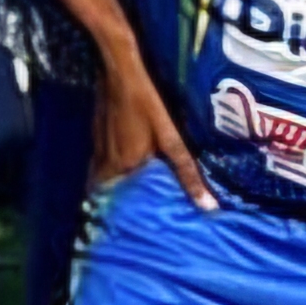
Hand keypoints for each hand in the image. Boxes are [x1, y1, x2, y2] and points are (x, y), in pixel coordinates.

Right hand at [91, 51, 214, 211]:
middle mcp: (104, 164)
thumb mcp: (170, 137)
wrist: (118, 69)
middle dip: (120, 209)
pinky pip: (102, 166)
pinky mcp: (97, 137)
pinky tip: (127, 174)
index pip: (118, 206)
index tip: (135, 235)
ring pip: (103, 181)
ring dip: (116, 193)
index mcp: (121, 168)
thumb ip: (187, 173)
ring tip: (134, 205)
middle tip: (137, 224)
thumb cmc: (146, 102)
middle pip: (109, 196)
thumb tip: (208, 207)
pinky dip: (111, 176)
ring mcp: (97, 149)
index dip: (124, 221)